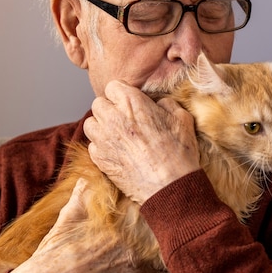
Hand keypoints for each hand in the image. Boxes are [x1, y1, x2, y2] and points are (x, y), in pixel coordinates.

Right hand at [8, 180, 176, 272]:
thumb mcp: (71, 213)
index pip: (167, 217)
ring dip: (180, 268)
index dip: (177, 214)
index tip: (182, 212)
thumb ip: (87, 190)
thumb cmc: (58, 249)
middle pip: (179, 246)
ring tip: (183, 263)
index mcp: (128, 228)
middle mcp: (140, 254)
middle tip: (190, 238)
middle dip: (186, 241)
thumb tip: (94, 169)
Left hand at [84, 81, 200, 203]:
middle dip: (110, 110)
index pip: (113, 86)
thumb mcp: (182, 119)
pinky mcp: (99, 159)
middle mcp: (112, 117)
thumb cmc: (178, 153)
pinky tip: (117, 153)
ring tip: (116, 136)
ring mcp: (103, 139)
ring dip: (101, 127)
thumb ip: (166, 104)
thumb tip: (159, 103)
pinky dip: (101, 148)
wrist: (170, 186)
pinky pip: (92, 146)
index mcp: (131, 102)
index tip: (130, 104)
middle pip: (99, 104)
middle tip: (124, 121)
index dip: (122, 95)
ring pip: (90, 124)